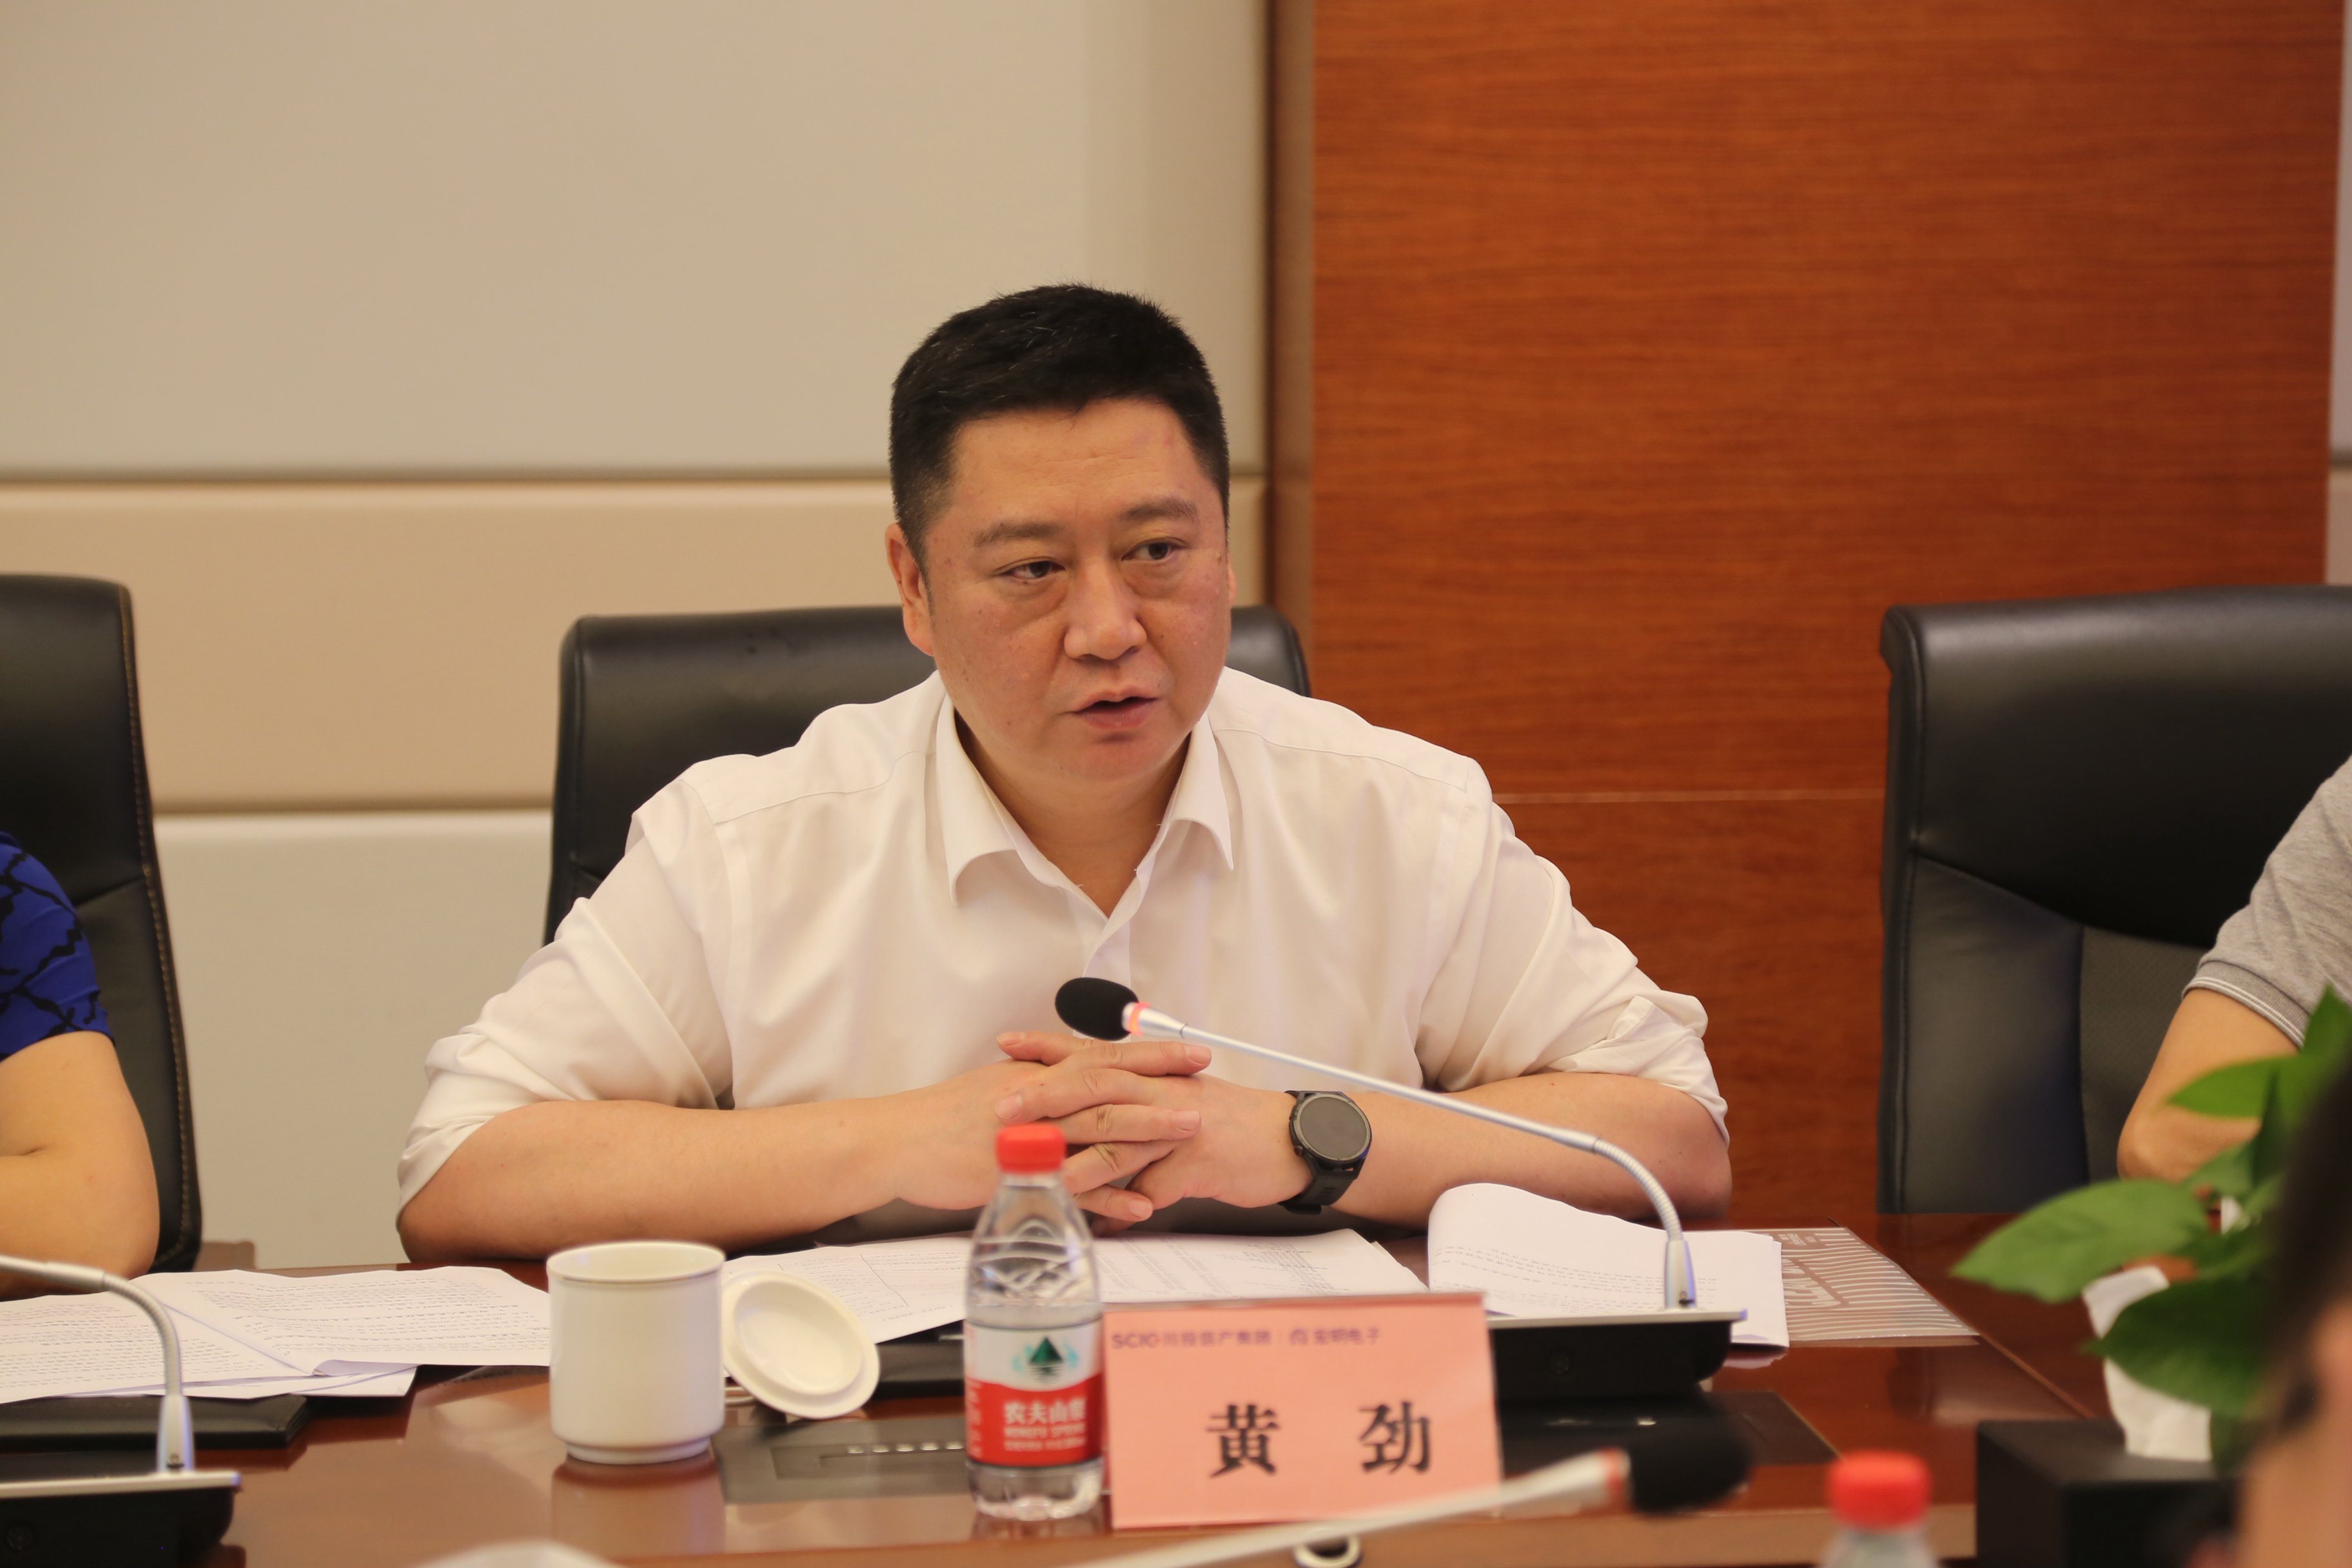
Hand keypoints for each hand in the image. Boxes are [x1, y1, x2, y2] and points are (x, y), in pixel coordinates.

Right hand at [883, 1044, 1206, 1221]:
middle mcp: (1039, 1098)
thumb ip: (1038, 1084)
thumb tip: (1070, 1079)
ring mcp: (1031, 1136)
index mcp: (1036, 1075)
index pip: (1103, 1056)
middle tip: (1204, 1083)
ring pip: (1099, 1128)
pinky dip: (1110, 1196)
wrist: (898, 1142)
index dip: (1151, 1052)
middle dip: (1163, 1083)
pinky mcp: (1019, 1174)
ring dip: (1149, 1129)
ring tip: (1190, 1131)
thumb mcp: (996, 1086)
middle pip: (1110, 1084)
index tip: (1190, 1050)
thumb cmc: (941, 1118)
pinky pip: (1074, 1187)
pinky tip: (1142, 1204)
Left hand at [996, 1032, 1310, 1224]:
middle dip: (1045, 1097)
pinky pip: (1153, 1189)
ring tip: (1037, 1175)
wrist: (1290, 1140)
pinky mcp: (1197, 1163)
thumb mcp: (1181, 1106)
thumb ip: (1136, 1118)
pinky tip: (1102, 1226)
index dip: (1049, 1046)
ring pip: (1119, 1140)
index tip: (1007, 1042)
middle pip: (1096, 1087)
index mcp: (1155, 1076)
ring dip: (1075, 1160)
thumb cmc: (1233, 1125)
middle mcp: (1163, 1093)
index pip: (1093, 1053)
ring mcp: (1179, 1127)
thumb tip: (1097, 1138)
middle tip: (1003, 1110)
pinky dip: (1125, 1209)